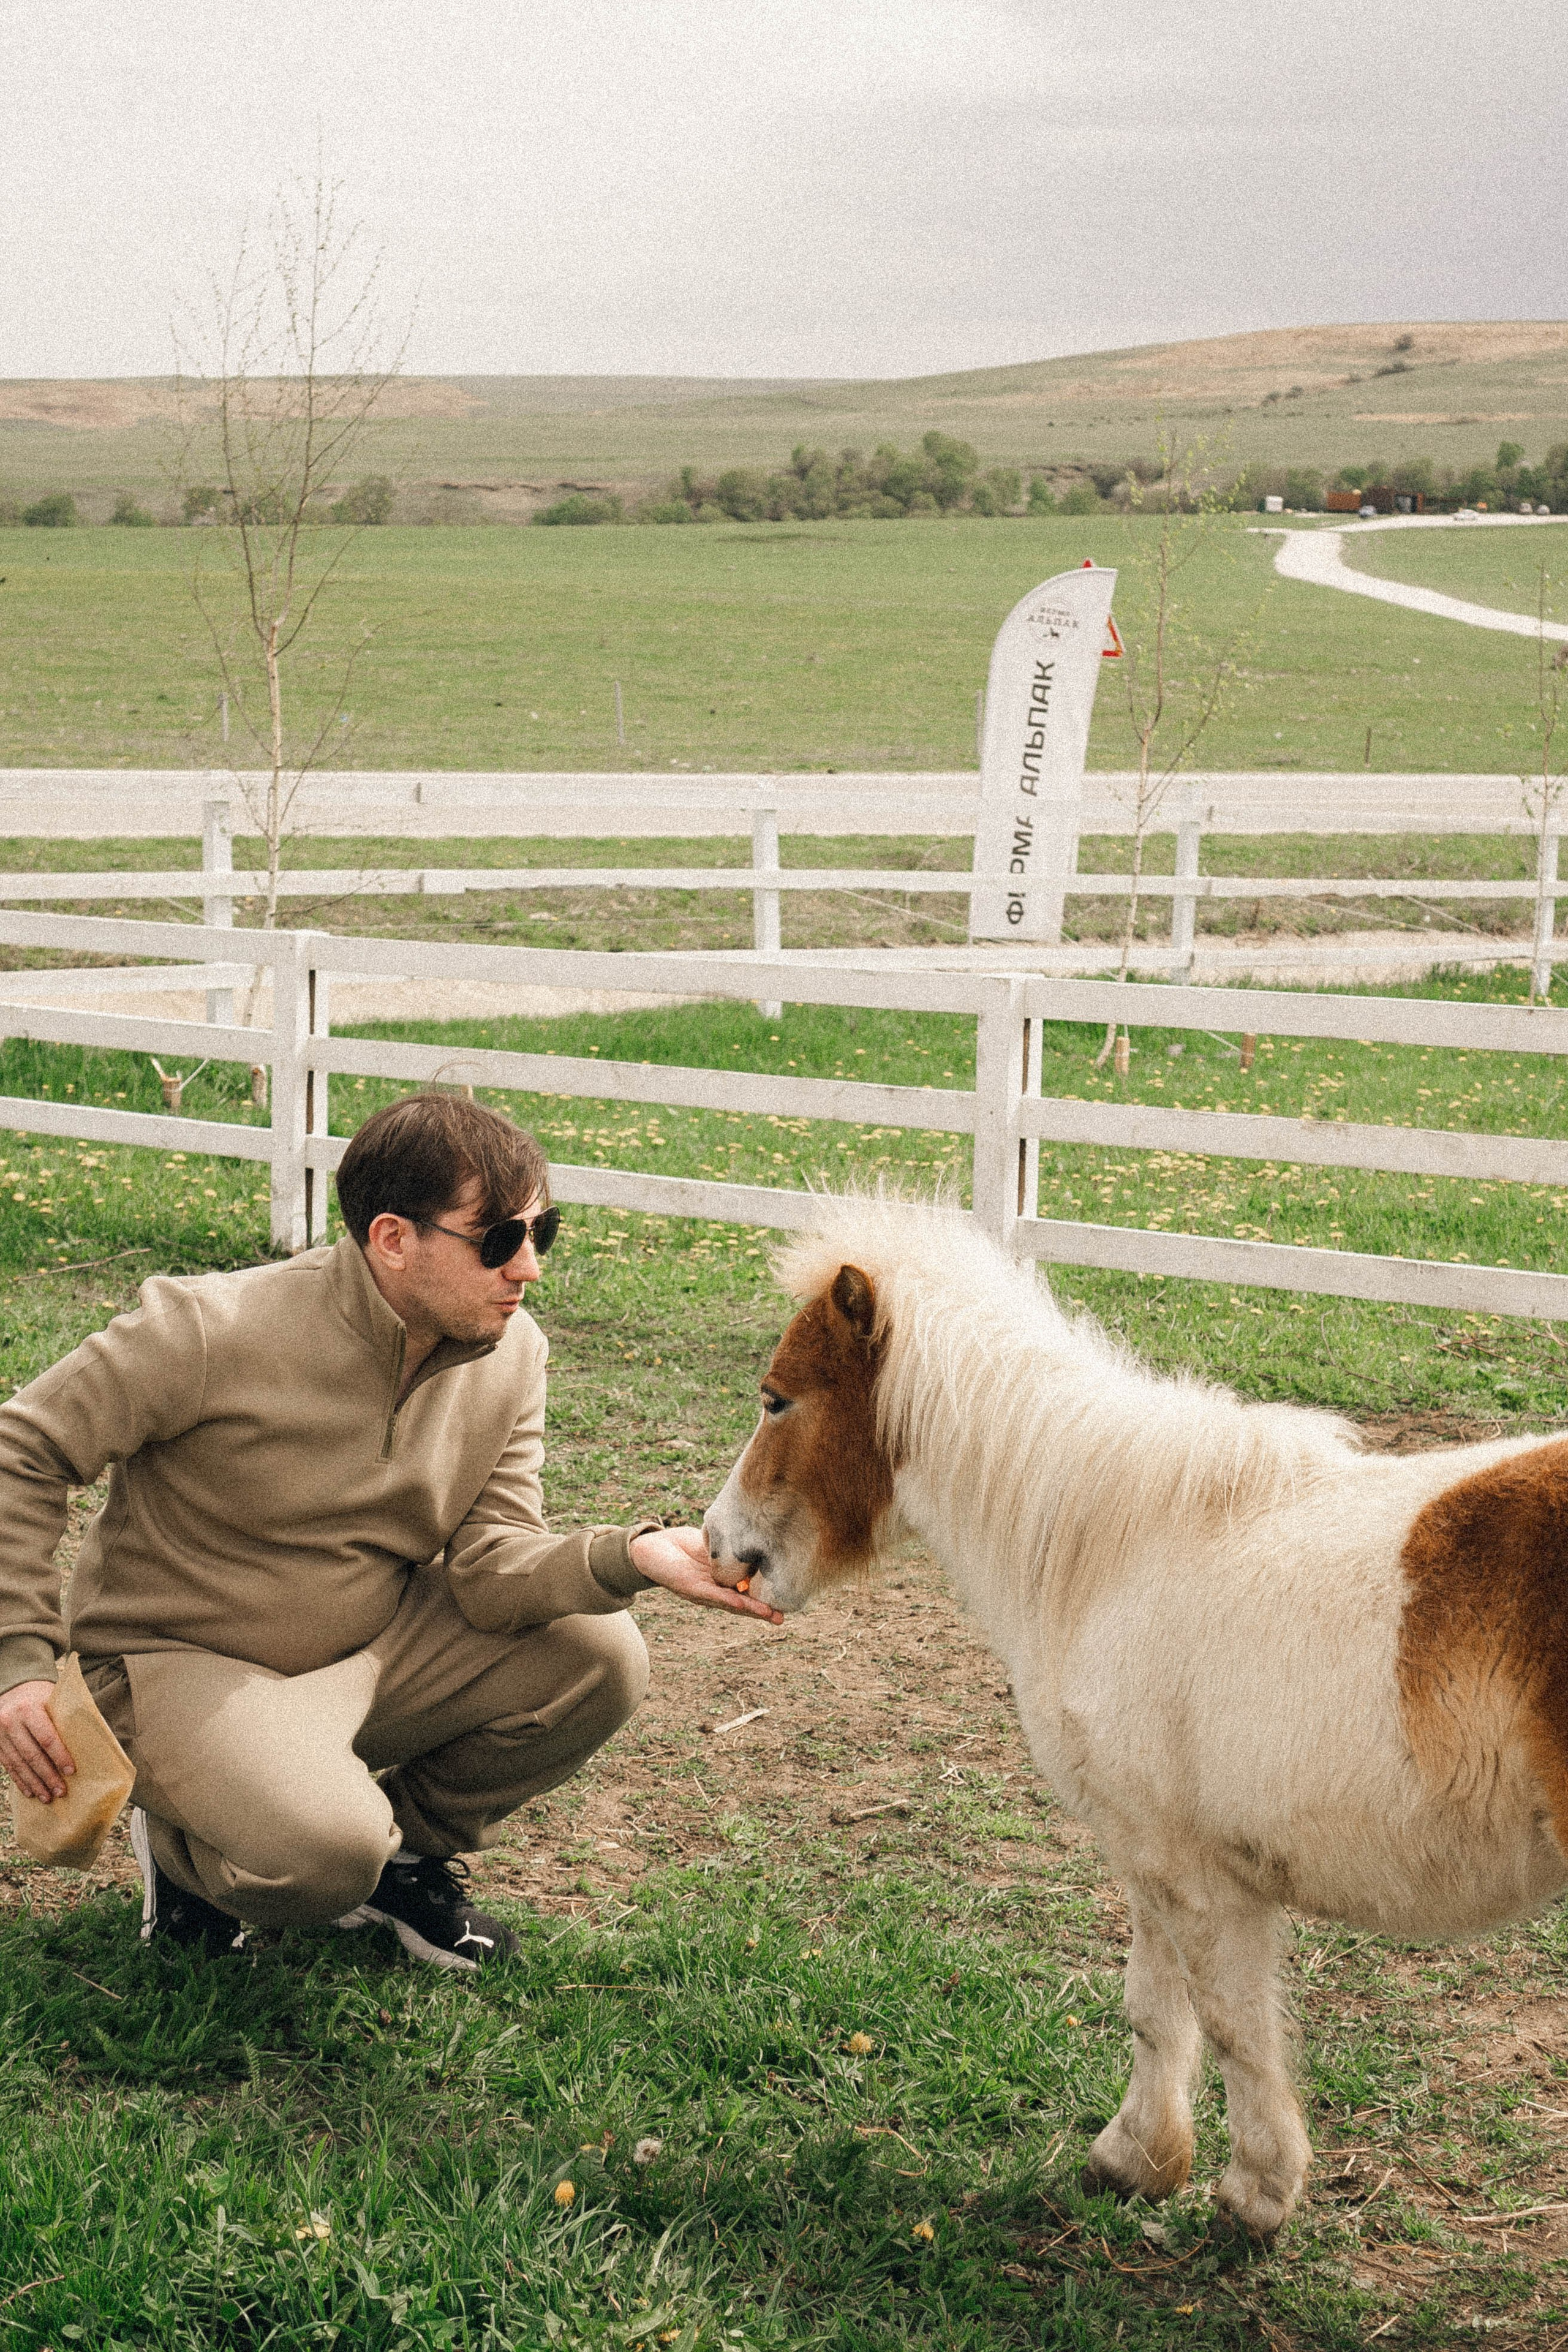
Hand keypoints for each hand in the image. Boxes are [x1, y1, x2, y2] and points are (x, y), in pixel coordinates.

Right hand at [0, 1678, 74, 1803]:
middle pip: (32, 1755)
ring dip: (34, 1783)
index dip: (59, 1757)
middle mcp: (11, 1722)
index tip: (71, 1771)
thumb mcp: (52, 1699)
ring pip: (19, 1764)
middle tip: (61, 1791)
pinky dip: (20, 1780)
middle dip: (47, 1776)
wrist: (12, 1686)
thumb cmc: (40, 1694)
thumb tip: (89, 1743)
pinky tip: (30, 1792)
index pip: (46, 1738)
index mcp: (28, 1709)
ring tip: (47, 1797)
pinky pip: (8, 1766)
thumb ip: (63, 1719)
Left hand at [629, 1525, 784, 1624]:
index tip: (785, 1601)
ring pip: (731, 1603)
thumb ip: (729, 1547)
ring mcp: (703, 1591)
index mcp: (721, 1581)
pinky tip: (742, 1604)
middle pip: (742, 1603)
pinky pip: (712, 1595)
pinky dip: (728, 1599)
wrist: (649, 1548)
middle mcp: (714, 1590)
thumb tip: (752, 1536)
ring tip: (770, 1615)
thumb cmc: (680, 1546)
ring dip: (750, 1610)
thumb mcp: (710, 1545)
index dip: (764, 1597)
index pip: (746, 1591)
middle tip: (783, 1618)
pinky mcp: (691, 1588)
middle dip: (762, 1610)